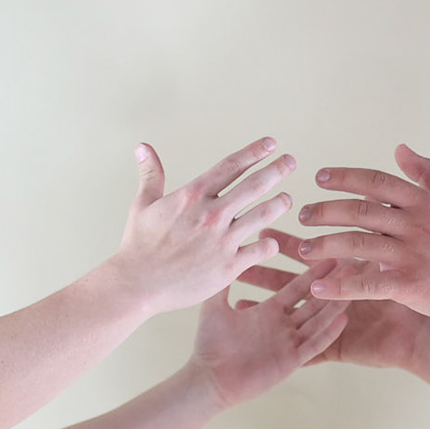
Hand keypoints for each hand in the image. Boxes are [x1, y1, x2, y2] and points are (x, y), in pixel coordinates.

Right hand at [110, 137, 296, 314]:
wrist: (137, 285)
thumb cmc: (138, 245)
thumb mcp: (143, 205)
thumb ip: (151, 175)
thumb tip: (143, 147)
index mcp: (192, 195)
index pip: (231, 166)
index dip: (254, 152)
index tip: (271, 143)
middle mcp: (211, 214)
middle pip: (254, 185)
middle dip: (277, 170)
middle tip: (291, 162)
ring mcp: (222, 240)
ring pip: (264, 214)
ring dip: (280, 203)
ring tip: (288, 199)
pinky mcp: (228, 266)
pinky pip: (262, 249)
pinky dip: (270, 244)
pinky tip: (271, 242)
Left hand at [189, 260, 348, 407]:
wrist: (209, 379)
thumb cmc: (209, 344)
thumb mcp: (214, 307)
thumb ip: (222, 283)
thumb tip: (224, 255)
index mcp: (269, 312)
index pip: (296, 288)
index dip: (312, 274)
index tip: (330, 256)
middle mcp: (283, 326)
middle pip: (313, 302)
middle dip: (330, 286)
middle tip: (351, 266)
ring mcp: (289, 343)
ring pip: (318, 321)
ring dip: (334, 305)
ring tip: (353, 287)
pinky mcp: (291, 361)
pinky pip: (314, 345)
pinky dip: (328, 332)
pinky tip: (343, 318)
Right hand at [244, 238, 429, 369]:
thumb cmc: (423, 291)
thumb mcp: (404, 251)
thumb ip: (386, 221)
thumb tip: (373, 190)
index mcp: (345, 274)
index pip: (309, 254)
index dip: (286, 243)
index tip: (260, 226)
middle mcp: (334, 297)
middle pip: (291, 280)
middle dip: (264, 267)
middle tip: (236, 254)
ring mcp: (332, 323)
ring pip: (292, 310)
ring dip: (264, 302)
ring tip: (237, 293)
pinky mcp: (340, 348)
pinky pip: (311, 347)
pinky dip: (287, 341)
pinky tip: (268, 337)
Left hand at [294, 145, 429, 325]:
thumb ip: (427, 174)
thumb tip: (400, 149)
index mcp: (423, 202)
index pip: (375, 181)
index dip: (345, 177)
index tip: (319, 177)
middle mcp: (415, 223)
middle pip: (359, 210)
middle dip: (324, 210)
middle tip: (301, 214)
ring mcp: (412, 254)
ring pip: (356, 243)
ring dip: (323, 245)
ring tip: (301, 249)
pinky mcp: (410, 284)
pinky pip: (366, 283)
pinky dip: (339, 285)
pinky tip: (317, 286)